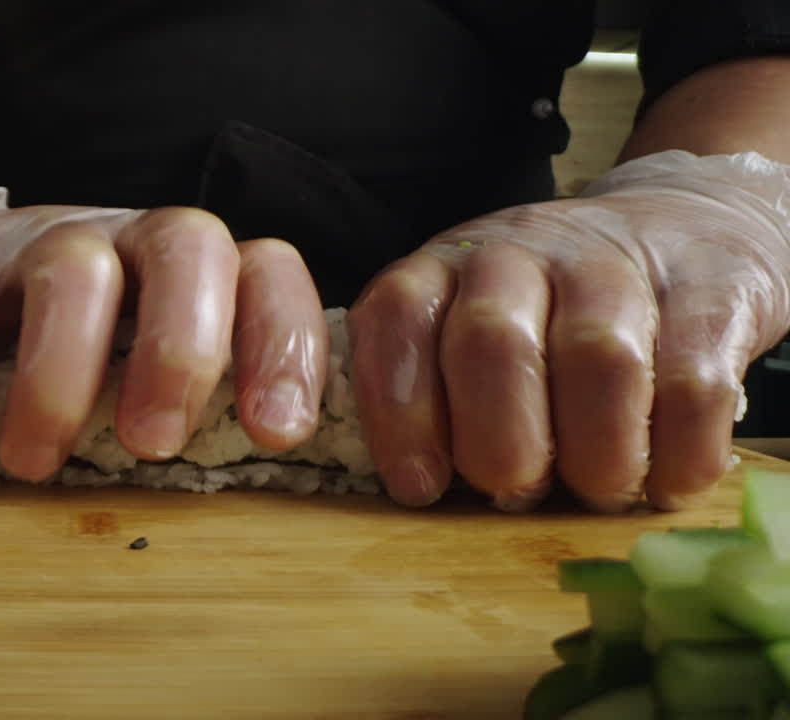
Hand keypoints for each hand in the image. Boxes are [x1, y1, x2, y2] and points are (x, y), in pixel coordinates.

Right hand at [0, 188, 326, 486]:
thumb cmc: (62, 356)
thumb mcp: (136, 380)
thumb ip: (192, 416)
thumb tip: (249, 498)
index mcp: (195, 273)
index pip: (268, 274)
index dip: (285, 344)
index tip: (277, 433)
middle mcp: (127, 240)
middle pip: (187, 245)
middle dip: (181, 351)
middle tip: (151, 445)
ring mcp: (37, 240)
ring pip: (72, 273)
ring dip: (59, 382)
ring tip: (32, 467)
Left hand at [348, 150, 789, 511]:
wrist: (686, 229)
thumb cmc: (554, 315)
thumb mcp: (469, 332)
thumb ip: (434, 393)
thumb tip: (420, 486)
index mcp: (447, 266)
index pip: (399, 317)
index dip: (399, 410)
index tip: (419, 485)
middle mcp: (523, 252)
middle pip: (493, 342)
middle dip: (499, 445)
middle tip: (516, 493)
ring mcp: (617, 266)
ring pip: (598, 362)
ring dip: (595, 458)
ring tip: (597, 489)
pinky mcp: (713, 291)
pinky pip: (694, 386)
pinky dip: (677, 455)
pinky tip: (666, 479)